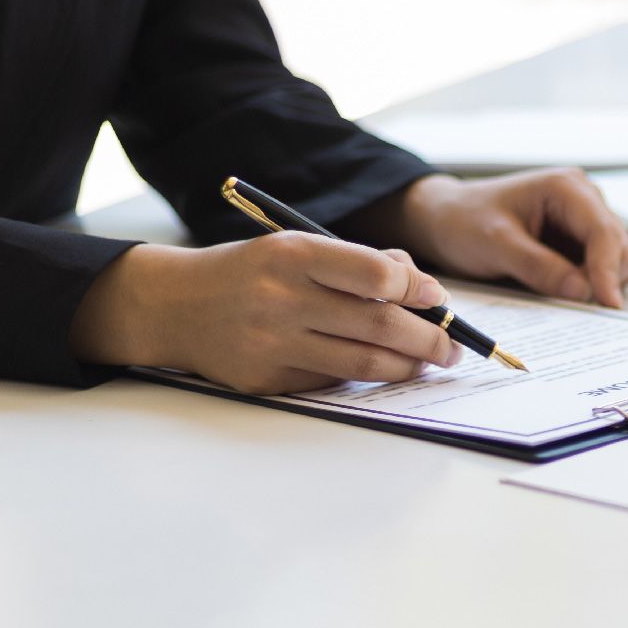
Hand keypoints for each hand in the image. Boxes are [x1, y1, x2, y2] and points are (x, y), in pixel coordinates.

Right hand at [71, 235, 464, 393]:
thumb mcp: (297, 246)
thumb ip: (358, 262)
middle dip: (430, 338)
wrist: (175, 306)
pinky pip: (333, 381)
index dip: (418, 290)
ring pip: (364, 363)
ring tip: (429, 362)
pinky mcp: (267, 380)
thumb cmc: (251, 272)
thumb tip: (423, 290)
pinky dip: (364, 376)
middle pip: (380, 325)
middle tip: (453, 346)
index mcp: (293, 255)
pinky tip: (381, 368)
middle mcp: (282, 299)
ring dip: (409, 366)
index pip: (376, 275)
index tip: (438, 299)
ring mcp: (273, 344)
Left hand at [371, 171, 627, 307]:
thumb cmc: (463, 221)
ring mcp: (584, 222)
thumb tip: (582, 291)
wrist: (444, 220)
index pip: (604, 232)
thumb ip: (539, 266)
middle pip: (621, 248)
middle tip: (574, 305)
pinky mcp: (578, 243)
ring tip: (558, 292)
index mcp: (567, 188)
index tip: (608, 304)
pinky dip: (590, 286)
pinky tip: (561, 290)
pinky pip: (600, 270)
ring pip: (618, 261)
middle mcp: (584, 200)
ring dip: (599, 283)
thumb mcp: (495, 245)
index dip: (609, 270)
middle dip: (606, 279)